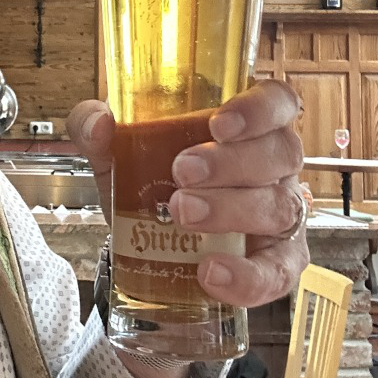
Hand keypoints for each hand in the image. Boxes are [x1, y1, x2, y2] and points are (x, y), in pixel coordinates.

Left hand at [66, 80, 308, 308]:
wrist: (147, 244)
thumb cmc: (148, 179)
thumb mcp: (116, 150)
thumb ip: (96, 127)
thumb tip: (99, 123)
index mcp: (247, 126)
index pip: (277, 101)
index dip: (259, 108)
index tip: (219, 123)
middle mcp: (274, 165)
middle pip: (279, 153)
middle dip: (231, 162)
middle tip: (182, 171)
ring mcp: (281, 214)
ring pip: (279, 207)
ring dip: (232, 210)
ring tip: (182, 214)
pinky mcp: (276, 263)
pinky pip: (277, 272)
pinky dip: (247, 276)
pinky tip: (211, 273)